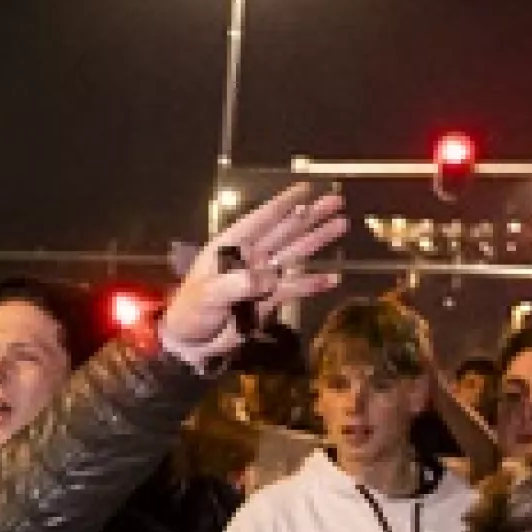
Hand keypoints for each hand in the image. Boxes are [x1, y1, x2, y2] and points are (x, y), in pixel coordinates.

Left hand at [158, 186, 347, 368]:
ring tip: (341, 225)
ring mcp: (262, 278)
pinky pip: (295, 288)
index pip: (261, 219)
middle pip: (285, 231)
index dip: (284, 203)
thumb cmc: (192, 311)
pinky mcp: (269, 300)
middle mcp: (250, 257)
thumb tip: (270, 277)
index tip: (306, 188)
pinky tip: (332, 278)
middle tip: (336, 201)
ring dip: (317, 240)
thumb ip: (238, 284)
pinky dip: (313, 284)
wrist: (191, 343)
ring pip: (294, 254)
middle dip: (310, 216)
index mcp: (231, 247)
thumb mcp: (208, 294)